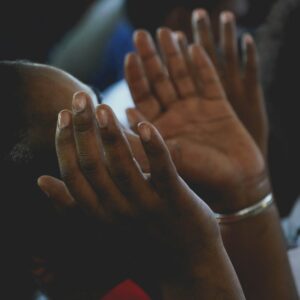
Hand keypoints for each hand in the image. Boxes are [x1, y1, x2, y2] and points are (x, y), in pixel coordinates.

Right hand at [39, 92, 242, 298]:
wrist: (187, 262)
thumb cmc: (142, 236)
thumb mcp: (104, 223)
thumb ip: (73, 204)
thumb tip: (41, 181)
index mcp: (99, 214)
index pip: (72, 174)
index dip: (64, 143)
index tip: (62, 114)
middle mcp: (118, 211)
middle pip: (93, 165)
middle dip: (82, 128)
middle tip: (79, 97)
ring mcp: (147, 207)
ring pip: (123, 165)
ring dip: (110, 134)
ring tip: (101, 105)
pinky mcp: (175, 201)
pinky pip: (162, 171)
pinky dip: (153, 147)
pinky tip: (143, 122)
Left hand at [125, 28, 269, 212]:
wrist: (237, 183)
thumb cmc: (201, 176)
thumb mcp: (168, 158)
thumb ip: (146, 137)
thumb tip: (122, 111)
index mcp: (159, 129)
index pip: (143, 98)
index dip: (136, 77)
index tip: (128, 57)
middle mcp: (175, 117)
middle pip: (160, 82)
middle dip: (151, 59)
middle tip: (140, 34)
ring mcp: (197, 110)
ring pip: (183, 77)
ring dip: (174, 55)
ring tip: (165, 32)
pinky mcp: (219, 106)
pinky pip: (210, 81)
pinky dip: (203, 65)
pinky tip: (194, 47)